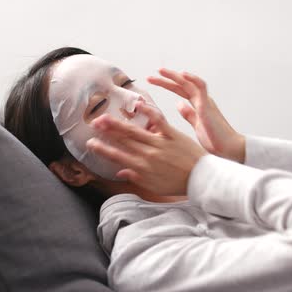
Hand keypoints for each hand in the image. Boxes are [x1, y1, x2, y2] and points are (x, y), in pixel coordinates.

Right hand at [86, 101, 206, 195]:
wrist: (201, 179)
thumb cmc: (178, 183)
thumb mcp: (155, 186)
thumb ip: (136, 178)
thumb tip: (120, 172)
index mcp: (143, 168)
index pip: (118, 156)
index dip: (102, 149)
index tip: (90, 143)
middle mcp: (148, 155)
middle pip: (123, 141)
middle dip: (106, 132)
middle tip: (93, 124)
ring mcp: (160, 144)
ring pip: (135, 131)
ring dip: (118, 123)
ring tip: (105, 116)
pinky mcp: (173, 135)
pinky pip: (159, 122)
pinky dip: (149, 112)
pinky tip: (138, 104)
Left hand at [148, 68, 245, 162]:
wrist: (228, 148)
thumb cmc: (215, 139)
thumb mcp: (197, 124)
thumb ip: (189, 113)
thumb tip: (179, 104)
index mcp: (198, 104)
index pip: (180, 90)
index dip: (167, 84)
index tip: (153, 81)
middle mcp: (202, 100)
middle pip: (182, 84)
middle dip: (166, 79)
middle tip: (150, 76)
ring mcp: (205, 101)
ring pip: (190, 82)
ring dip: (175, 76)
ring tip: (161, 71)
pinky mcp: (207, 106)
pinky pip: (201, 88)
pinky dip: (193, 79)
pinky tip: (183, 75)